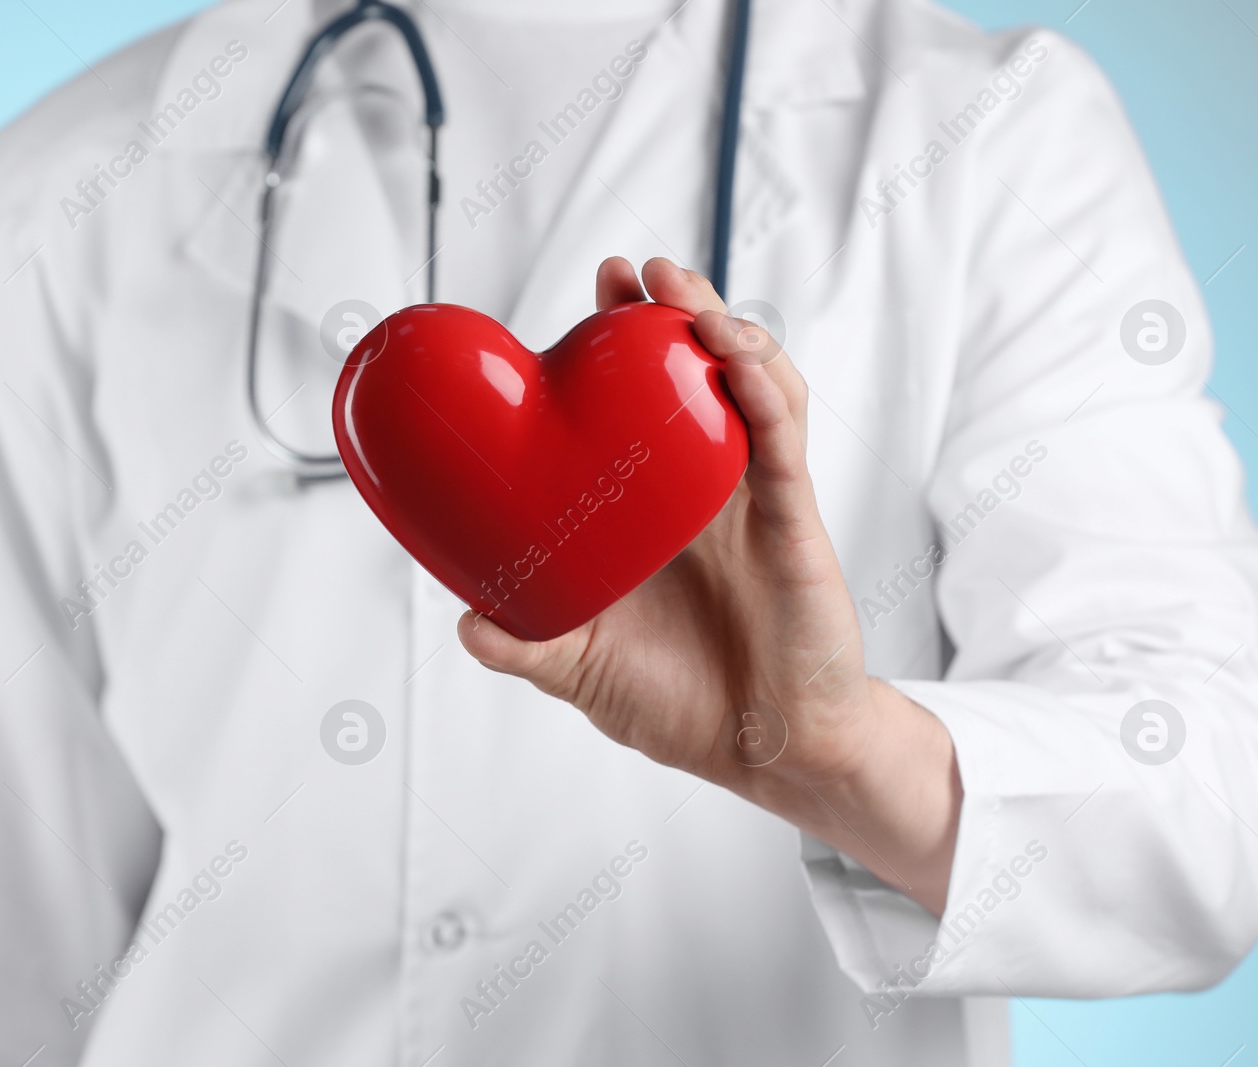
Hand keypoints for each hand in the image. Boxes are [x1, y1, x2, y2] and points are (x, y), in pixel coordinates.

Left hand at [458, 257, 961, 914]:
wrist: (766, 752)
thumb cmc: (683, 705)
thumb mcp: (586, 670)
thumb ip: (530, 645)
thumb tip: (464, 620)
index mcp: (653, 511)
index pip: (639, 407)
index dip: (618, 349)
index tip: (584, 303)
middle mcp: (705, 490)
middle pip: (696, 376)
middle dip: (667, 314)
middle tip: (631, 273)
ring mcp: (753, 498)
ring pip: (749, 386)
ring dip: (722, 329)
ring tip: (681, 290)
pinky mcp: (794, 520)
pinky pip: (783, 440)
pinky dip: (765, 390)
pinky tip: (736, 356)